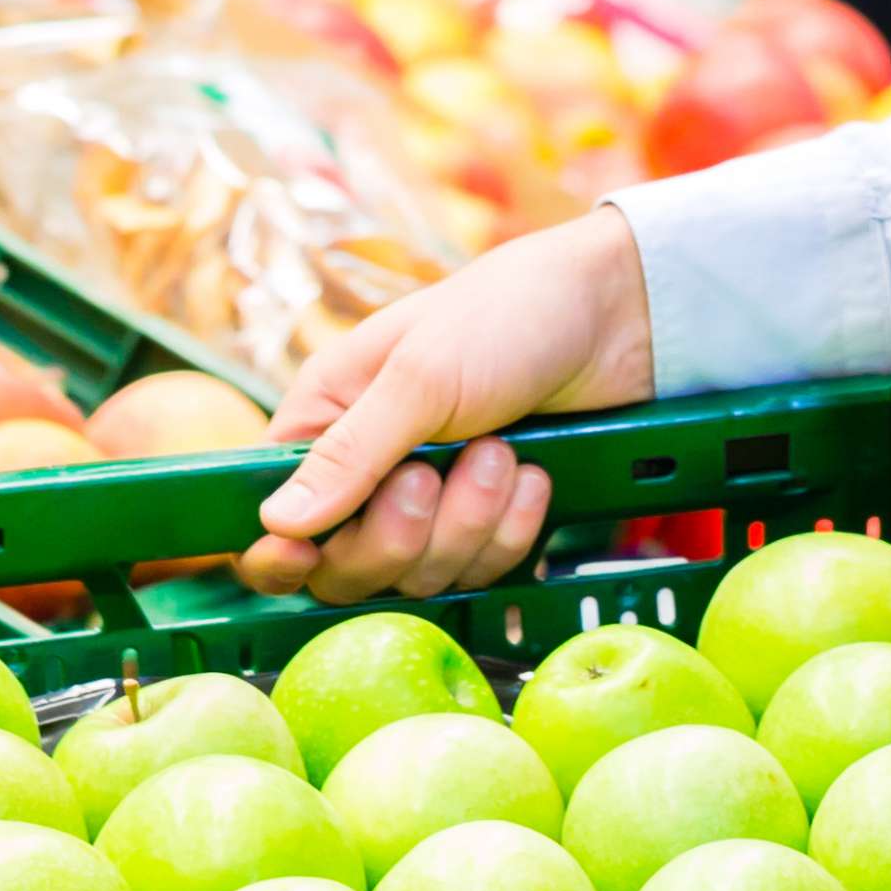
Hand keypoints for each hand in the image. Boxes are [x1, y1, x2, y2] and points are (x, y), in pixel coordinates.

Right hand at [239, 208, 655, 602]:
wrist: (619, 316)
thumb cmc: (506, 315)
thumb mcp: (419, 377)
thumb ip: (349, 454)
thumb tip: (274, 522)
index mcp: (325, 420)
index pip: (271, 515)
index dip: (280, 553)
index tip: (306, 558)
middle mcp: (368, 469)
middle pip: (345, 567)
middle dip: (400, 533)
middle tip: (435, 474)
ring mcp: (430, 500)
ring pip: (420, 574)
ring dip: (469, 522)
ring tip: (501, 452)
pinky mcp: (487, 520)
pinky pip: (482, 569)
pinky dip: (512, 530)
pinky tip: (533, 476)